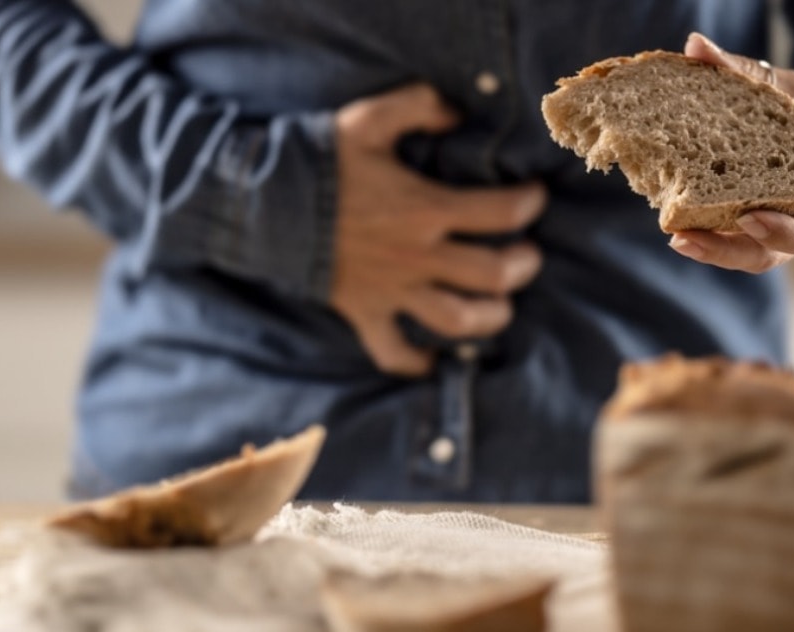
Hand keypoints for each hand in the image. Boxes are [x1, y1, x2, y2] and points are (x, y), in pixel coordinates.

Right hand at [331, 83, 546, 375]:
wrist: (258, 203)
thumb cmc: (318, 159)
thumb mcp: (369, 118)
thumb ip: (419, 107)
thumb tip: (457, 113)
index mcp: (425, 208)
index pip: (502, 213)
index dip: (529, 204)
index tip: (534, 197)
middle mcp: (416, 255)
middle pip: (493, 275)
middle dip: (522, 266)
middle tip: (526, 255)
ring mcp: (392, 290)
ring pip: (458, 320)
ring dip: (490, 317)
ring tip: (500, 305)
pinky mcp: (364, 312)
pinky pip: (393, 352)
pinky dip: (416, 362)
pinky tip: (434, 358)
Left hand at [668, 32, 793, 273]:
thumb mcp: (787, 91)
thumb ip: (744, 73)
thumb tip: (696, 47)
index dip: (782, 232)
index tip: (748, 217)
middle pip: (765, 254)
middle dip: (725, 251)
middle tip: (683, 238)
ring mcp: (769, 229)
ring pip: (742, 252)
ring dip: (708, 248)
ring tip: (674, 237)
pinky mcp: (743, 224)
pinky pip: (726, 234)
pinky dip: (701, 227)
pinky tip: (669, 215)